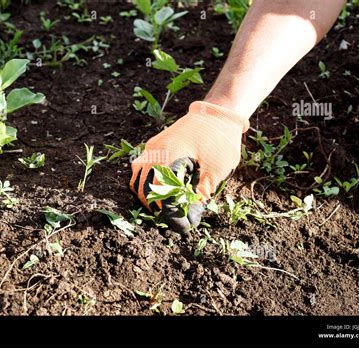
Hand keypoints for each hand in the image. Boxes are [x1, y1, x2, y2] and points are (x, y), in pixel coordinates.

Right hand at [130, 101, 248, 232]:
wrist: (219, 113)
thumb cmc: (220, 142)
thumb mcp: (215, 173)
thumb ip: (199, 197)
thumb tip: (190, 220)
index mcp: (167, 157)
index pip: (159, 194)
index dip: (170, 214)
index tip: (184, 225)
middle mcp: (154, 152)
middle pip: (142, 188)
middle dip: (156, 206)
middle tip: (176, 216)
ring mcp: (151, 147)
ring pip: (137, 178)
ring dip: (149, 194)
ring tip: (169, 205)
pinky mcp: (154, 145)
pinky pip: (141, 168)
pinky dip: (148, 182)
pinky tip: (165, 189)